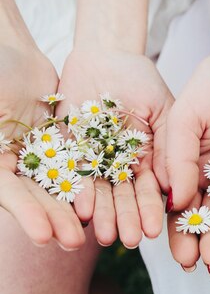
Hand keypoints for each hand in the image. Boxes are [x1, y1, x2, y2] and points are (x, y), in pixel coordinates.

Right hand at [0, 45, 84, 248]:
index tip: (46, 237)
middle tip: (78, 242)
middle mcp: (12, 166)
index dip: (28, 214)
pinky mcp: (63, 146)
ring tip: (104, 233)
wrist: (8, 51)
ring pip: (64, 186)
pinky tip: (115, 200)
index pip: (8, 193)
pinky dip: (98, 182)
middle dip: (59, 220)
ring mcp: (39, 157)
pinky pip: (83, 166)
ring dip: (83, 209)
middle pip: (38, 198)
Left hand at [58, 48, 172, 247]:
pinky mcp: (70, 151)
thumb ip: (169, 146)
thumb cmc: (142, 80)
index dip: (152, 210)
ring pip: (99, 193)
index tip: (154, 230)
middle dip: (127, 219)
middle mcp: (122, 166)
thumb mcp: (164, 110)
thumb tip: (172, 187)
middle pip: (124, 198)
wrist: (104, 57)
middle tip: (129, 240)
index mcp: (149, 160)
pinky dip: (77, 193)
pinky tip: (82, 211)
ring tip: (105, 236)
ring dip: (103, 215)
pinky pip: (72, 175)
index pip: (151, 190)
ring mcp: (96, 160)